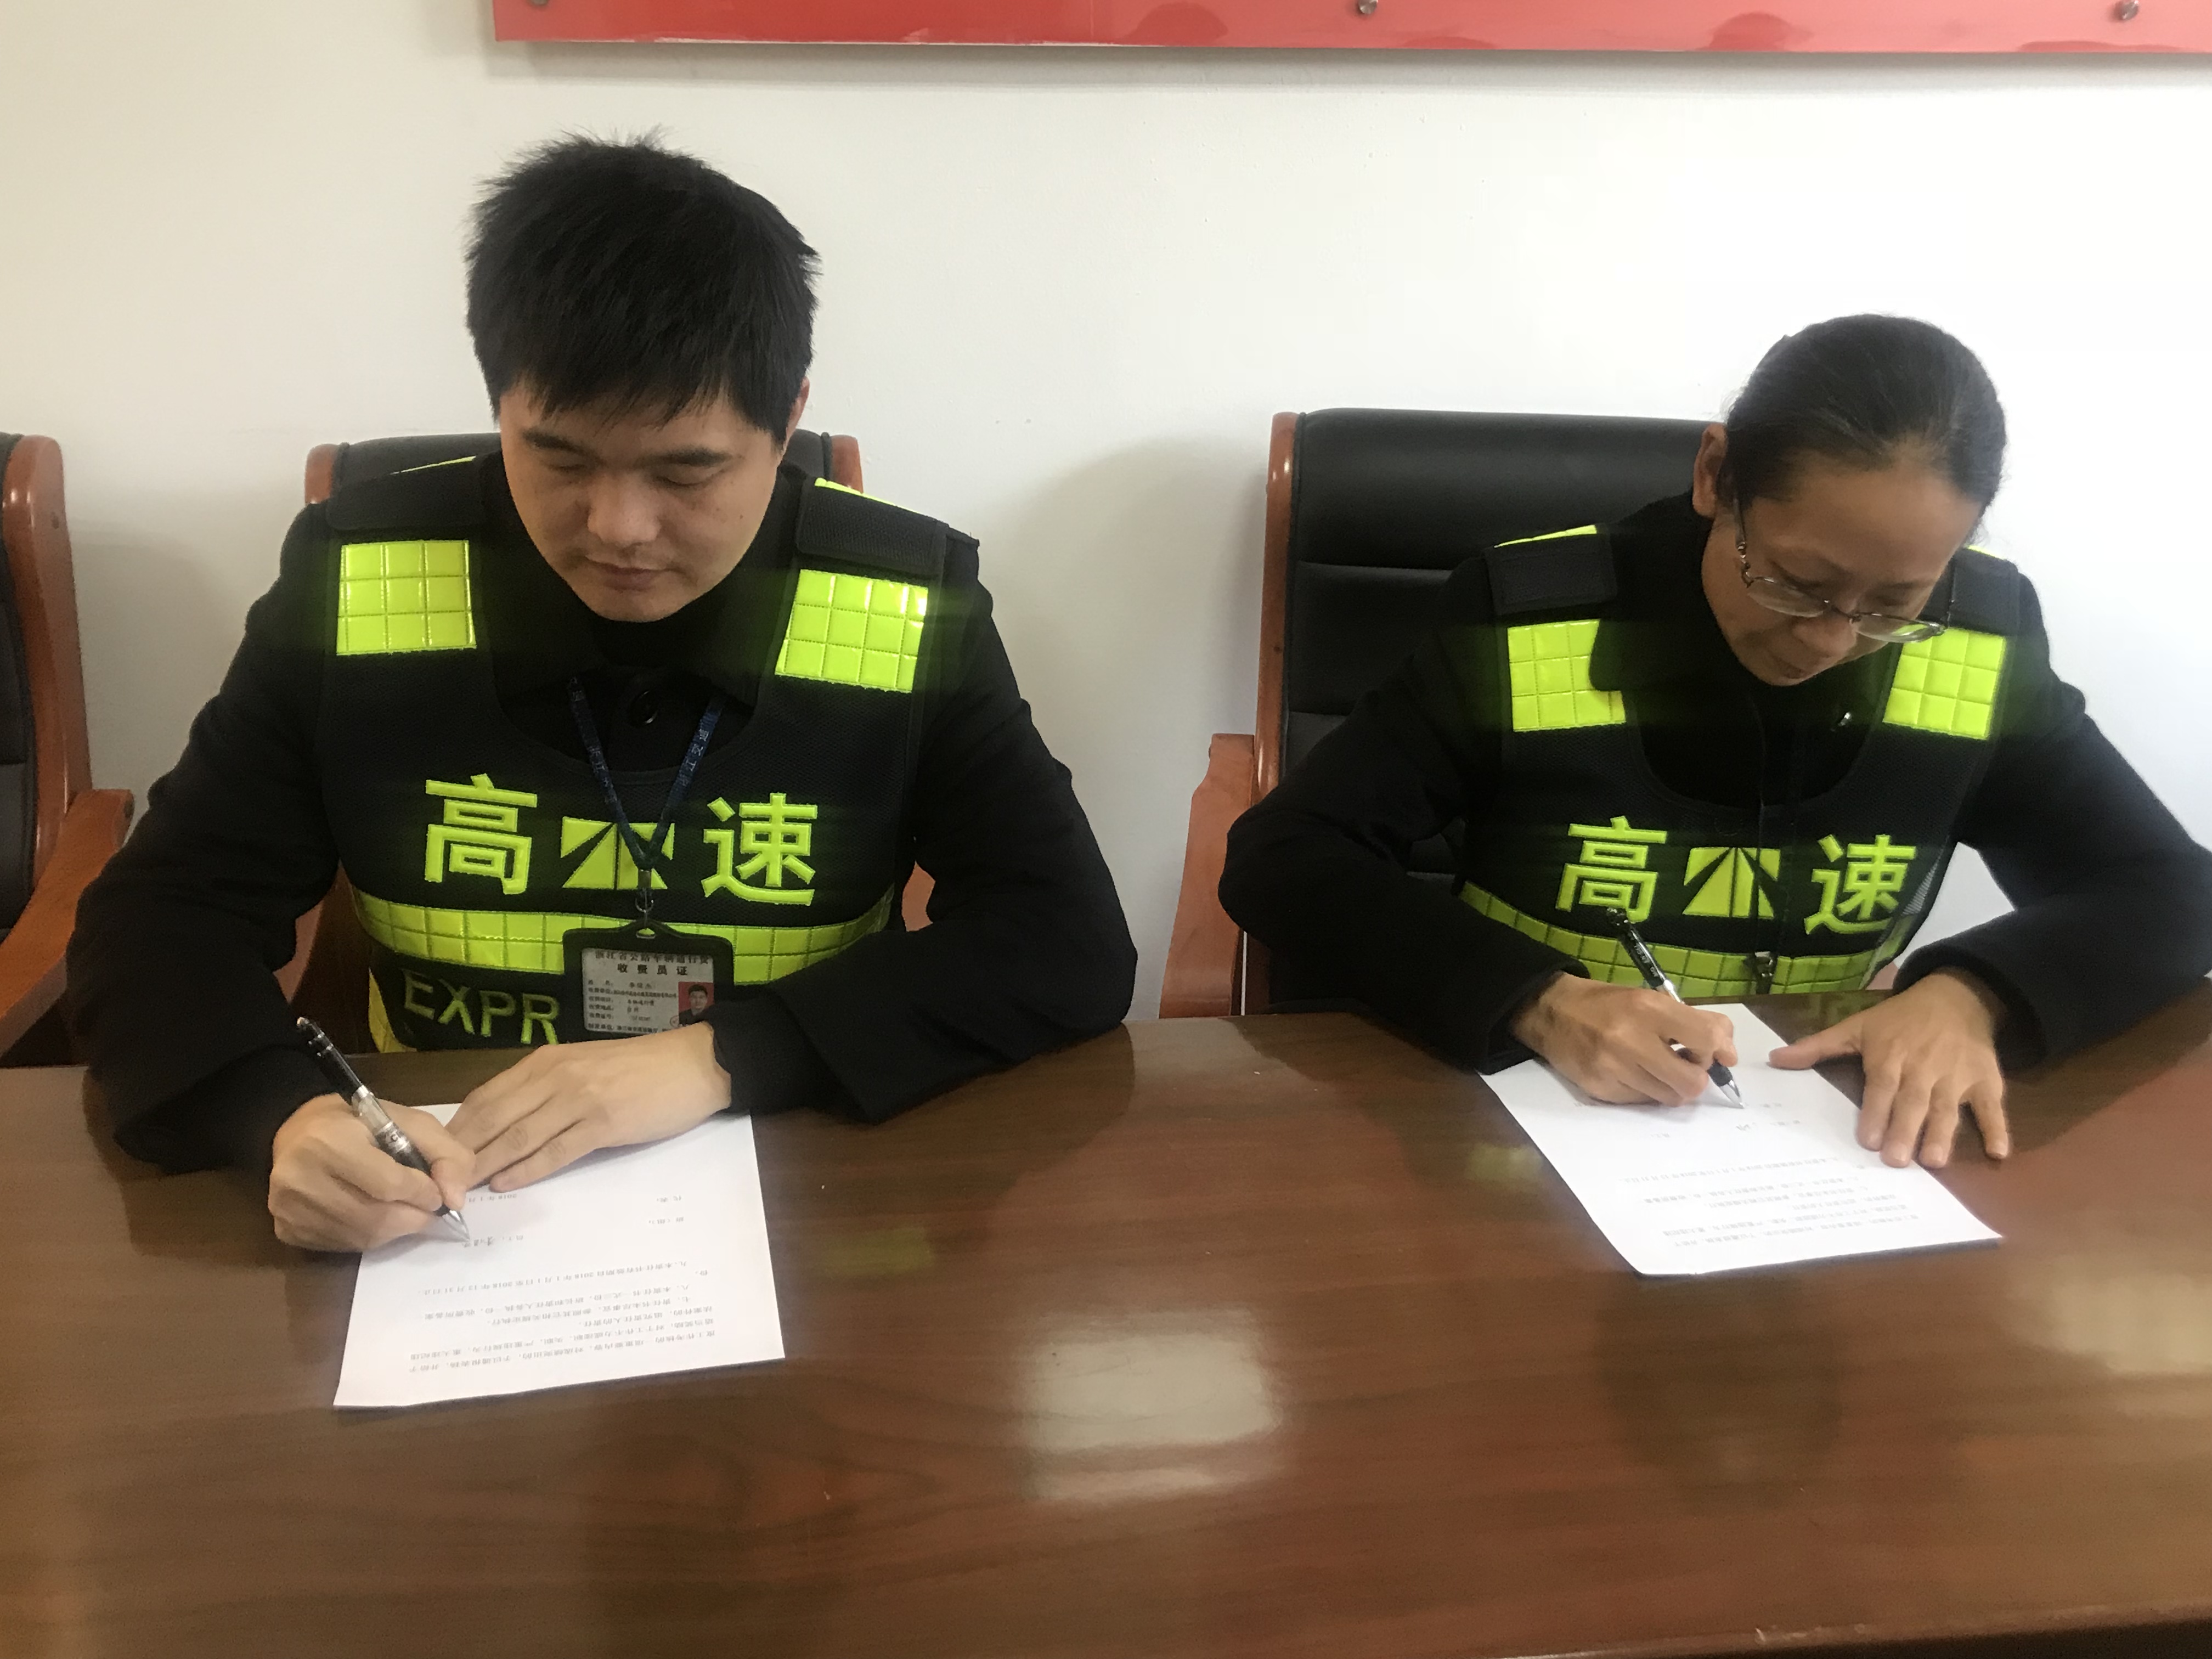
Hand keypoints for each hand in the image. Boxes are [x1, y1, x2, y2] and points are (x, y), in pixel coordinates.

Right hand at [269, 1093, 472, 1251]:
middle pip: (376, 1217)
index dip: (424, 1193)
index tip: (439, 1193)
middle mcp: (300, 1177)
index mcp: (329, 1141)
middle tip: (429, 1210)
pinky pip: (342, 1246)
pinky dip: (370, 1237)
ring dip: (396, 1230)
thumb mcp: (409, 1121)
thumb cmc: (359, 1124)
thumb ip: (445, 1153)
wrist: (299, 1131)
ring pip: (362, 1237)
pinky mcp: (286, 1229)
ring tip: (406, 1213)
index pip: (390, 1184)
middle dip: (415, 1217)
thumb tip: (456, 1198)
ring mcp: (288, 1208)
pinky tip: (376, 1218)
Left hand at [446, 1023, 730, 1192]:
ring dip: (486, 1165)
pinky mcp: (604, 1122)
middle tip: (437, 1182)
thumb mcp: (583, 1066)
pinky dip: (527, 1169)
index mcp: (546, 1061)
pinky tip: (507, 1183)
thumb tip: (503, 1124)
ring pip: (518, 1136)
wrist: (694, 1063)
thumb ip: (545, 1088)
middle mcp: (556, 1076)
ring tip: (462, 1189)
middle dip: (462, 1152)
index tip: (436, 1156)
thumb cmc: (640, 1067)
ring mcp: (579, 1098)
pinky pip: (555, 1150)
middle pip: (493, 1118)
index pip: (486, 1096)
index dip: (457, 1129)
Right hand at [1509, 973, 1738, 1106]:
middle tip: (1682, 1064)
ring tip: (1655, 1068)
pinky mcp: (1600, 1089)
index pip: (1705, 1039)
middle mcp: (1630, 1039)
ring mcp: (1613, 1068)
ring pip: (1669, 1098)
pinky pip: (1642, 1102)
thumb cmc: (1609, 1004)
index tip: (1710, 1053)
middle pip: (1691, 1082)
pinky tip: (1631, 1073)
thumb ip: (1696, 1022)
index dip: (1715, 1051)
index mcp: (1648, 1008)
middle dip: (1694, 1077)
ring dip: (1670, 1086)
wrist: (1552, 1012)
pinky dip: (1645, 1091)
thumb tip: (1729, 1054)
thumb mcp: (1652, 999)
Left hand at [1769, 969, 2009, 1168]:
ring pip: (1948, 1107)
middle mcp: (1923, 1067)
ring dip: (1944, 1134)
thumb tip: (1774, 1060)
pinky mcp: (1986, 1080)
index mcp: (1890, 1056)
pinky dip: (1997, 1128)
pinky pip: (1991, 1106)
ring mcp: (1956, 1076)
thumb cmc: (1899, 1019)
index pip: (1882, 1087)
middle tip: (1897, 1161)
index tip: (1868, 1140)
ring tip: (1935, 1161)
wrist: (1954, 998)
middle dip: (1906, 1130)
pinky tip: (1998, 1152)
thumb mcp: (1856, 1026)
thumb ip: (1817, 1047)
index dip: (1876, 1112)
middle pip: (1913, 1101)